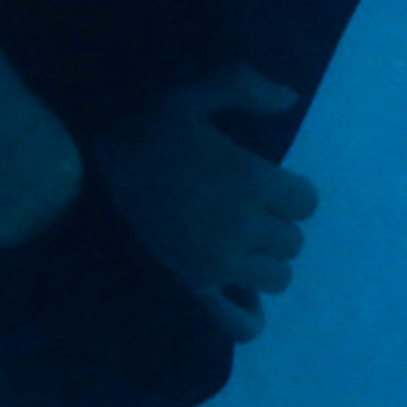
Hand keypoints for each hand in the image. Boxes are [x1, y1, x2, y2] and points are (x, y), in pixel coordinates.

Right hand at [92, 68, 316, 338]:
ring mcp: (220, 260)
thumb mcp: (194, 94)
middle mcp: (244, 225)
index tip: (270, 185)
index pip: (307, 202)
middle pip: (293, 241)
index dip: (292, 192)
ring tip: (241, 244)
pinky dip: (249, 316)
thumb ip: (245, 87)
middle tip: (249, 212)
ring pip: (277, 277)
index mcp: (252, 180)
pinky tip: (244, 297)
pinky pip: (238, 319)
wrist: (100, 166)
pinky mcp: (196, 283)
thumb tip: (290, 97)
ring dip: (265, 261)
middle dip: (277, 225)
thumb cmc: (150, 129)